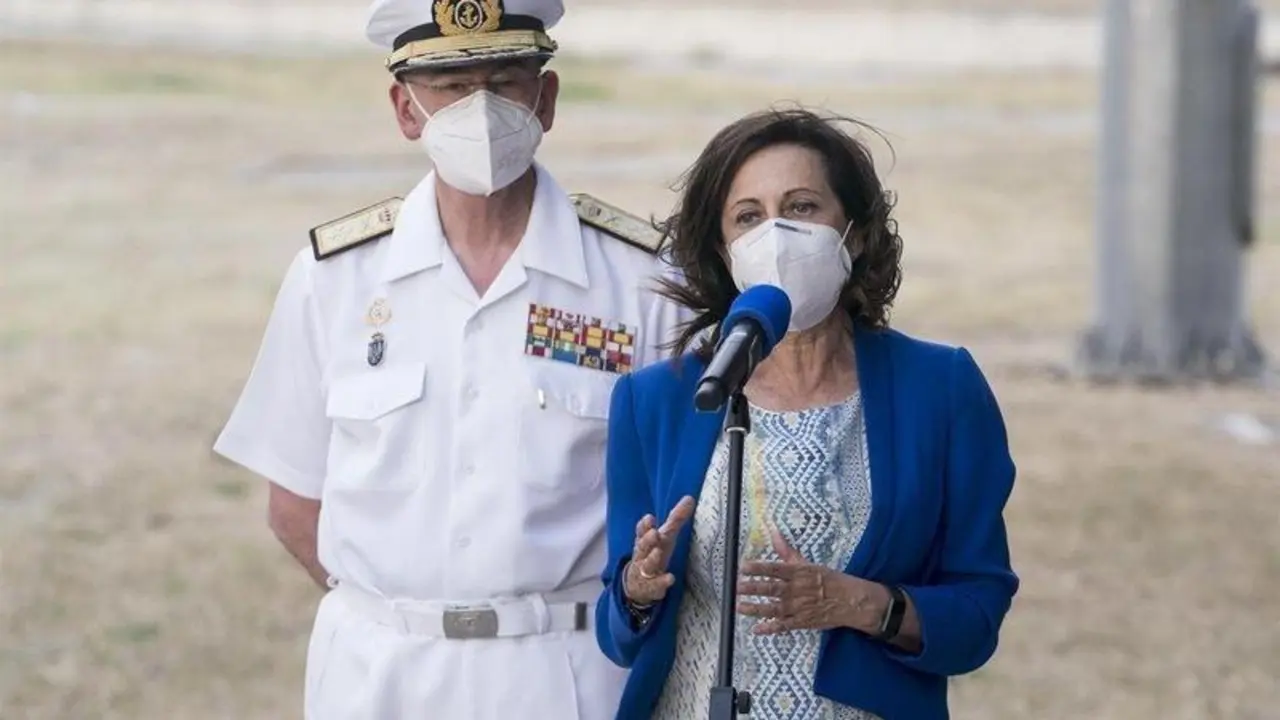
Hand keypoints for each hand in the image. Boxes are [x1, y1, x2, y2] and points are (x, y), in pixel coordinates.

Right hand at [623, 495, 695, 605]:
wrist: (638, 584)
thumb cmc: (654, 553)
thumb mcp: (665, 536)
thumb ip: (676, 518)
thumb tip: (689, 498)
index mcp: (646, 541)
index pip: (642, 531)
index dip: (644, 525)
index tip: (649, 518)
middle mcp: (644, 555)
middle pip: (643, 546)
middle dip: (647, 539)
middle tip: (654, 533)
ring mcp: (646, 571)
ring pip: (647, 564)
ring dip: (652, 558)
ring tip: (657, 552)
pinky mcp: (652, 586)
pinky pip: (656, 584)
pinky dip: (662, 581)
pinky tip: (670, 578)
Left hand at [737, 528, 885, 634]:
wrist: (851, 601)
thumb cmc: (829, 580)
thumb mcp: (808, 563)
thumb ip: (787, 551)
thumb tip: (774, 533)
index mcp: (798, 573)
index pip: (775, 569)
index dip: (758, 568)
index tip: (743, 567)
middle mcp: (796, 590)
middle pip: (771, 588)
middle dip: (752, 588)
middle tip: (736, 587)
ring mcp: (798, 607)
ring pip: (773, 608)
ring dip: (756, 608)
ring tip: (740, 606)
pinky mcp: (801, 622)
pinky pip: (783, 626)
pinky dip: (770, 628)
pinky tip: (756, 629)